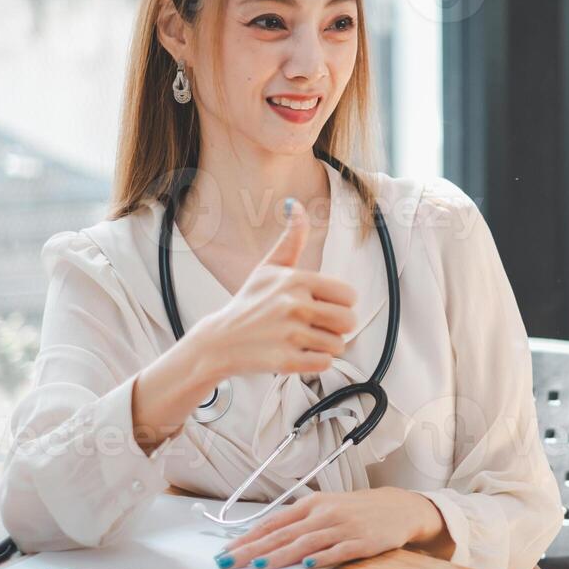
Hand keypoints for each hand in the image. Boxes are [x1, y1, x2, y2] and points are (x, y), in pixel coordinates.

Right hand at [196, 199, 358, 382]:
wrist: (218, 341)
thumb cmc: (249, 303)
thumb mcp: (269, 268)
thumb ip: (291, 239)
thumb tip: (296, 205)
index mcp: (296, 280)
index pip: (349, 295)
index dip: (340, 303)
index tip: (322, 306)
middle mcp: (294, 305)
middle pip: (348, 322)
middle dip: (336, 327)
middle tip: (315, 326)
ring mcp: (290, 334)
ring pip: (338, 345)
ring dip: (324, 346)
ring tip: (301, 340)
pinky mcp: (285, 361)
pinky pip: (324, 363)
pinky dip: (314, 362)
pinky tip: (296, 354)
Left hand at [214, 487, 448, 568]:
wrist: (399, 507)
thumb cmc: (357, 510)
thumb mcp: (326, 507)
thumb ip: (299, 521)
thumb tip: (265, 537)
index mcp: (313, 504)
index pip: (274, 522)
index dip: (248, 537)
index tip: (227, 550)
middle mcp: (325, 513)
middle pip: (283, 533)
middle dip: (252, 549)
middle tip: (229, 562)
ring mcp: (343, 527)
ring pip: (305, 542)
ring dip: (280, 555)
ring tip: (258, 566)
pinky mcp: (362, 542)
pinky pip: (338, 551)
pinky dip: (321, 557)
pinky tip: (306, 564)